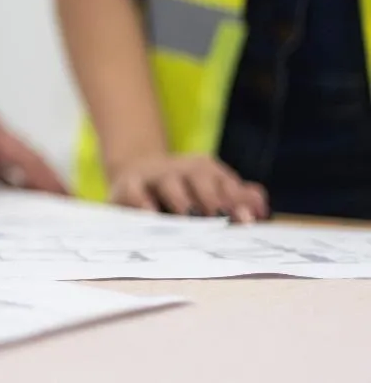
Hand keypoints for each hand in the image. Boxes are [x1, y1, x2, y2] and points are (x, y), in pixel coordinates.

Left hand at [0, 75, 66, 199]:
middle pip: (28, 158)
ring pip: (18, 162)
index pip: (21, 155)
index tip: (65, 195)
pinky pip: (1, 166)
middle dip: (50, 181)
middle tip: (74, 207)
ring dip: (35, 182)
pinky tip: (24, 201)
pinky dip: (14, 180)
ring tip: (57, 209)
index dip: (43, 176)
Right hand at [108, 154, 267, 222]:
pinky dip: (142, 202)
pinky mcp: (128, 186)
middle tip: (222, 219)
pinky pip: (135, 193)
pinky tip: (152, 215)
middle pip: (199, 177)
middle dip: (212, 198)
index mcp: (204, 169)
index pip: (224, 182)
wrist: (136, 170)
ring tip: (191, 216)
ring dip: (181, 199)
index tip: (248, 221)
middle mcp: (180, 168)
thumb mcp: (211, 189)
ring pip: (169, 183)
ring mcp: (154, 176)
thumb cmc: (183, 189)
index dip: (237, 200)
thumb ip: (237, 199)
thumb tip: (261, 209)